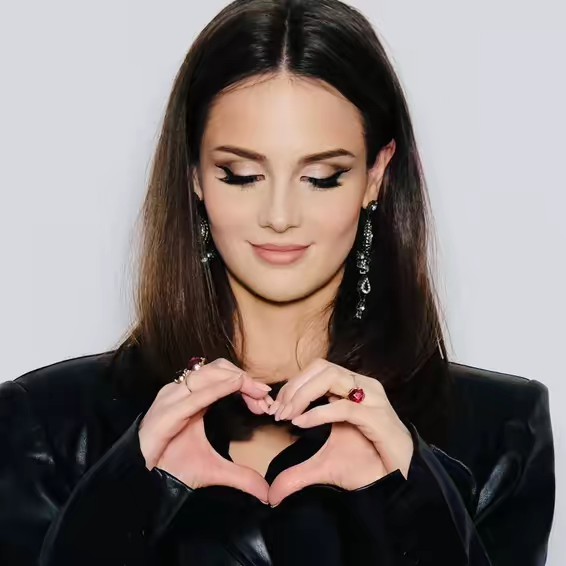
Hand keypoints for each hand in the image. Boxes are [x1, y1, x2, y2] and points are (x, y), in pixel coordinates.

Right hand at [138, 358, 272, 502]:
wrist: (144, 482)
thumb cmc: (171, 467)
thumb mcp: (214, 469)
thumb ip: (241, 476)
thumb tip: (266, 491)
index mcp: (192, 397)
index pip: (223, 375)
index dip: (246, 381)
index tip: (265, 398)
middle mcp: (181, 392)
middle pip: (219, 368)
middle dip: (246, 379)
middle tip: (265, 397)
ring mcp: (172, 399)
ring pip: (208, 374)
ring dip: (237, 381)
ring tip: (257, 395)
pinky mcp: (167, 413)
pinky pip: (196, 395)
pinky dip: (218, 388)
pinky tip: (235, 386)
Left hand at [266, 358, 414, 506]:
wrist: (398, 483)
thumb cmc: (367, 465)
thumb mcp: (324, 466)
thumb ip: (297, 473)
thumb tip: (272, 492)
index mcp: (351, 389)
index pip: (317, 370)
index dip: (293, 384)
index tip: (275, 407)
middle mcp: (363, 387)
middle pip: (322, 367)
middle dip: (294, 386)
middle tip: (278, 411)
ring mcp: (372, 400)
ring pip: (331, 378)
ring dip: (303, 394)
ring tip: (288, 415)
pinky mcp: (377, 418)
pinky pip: (344, 406)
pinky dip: (318, 412)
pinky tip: (301, 424)